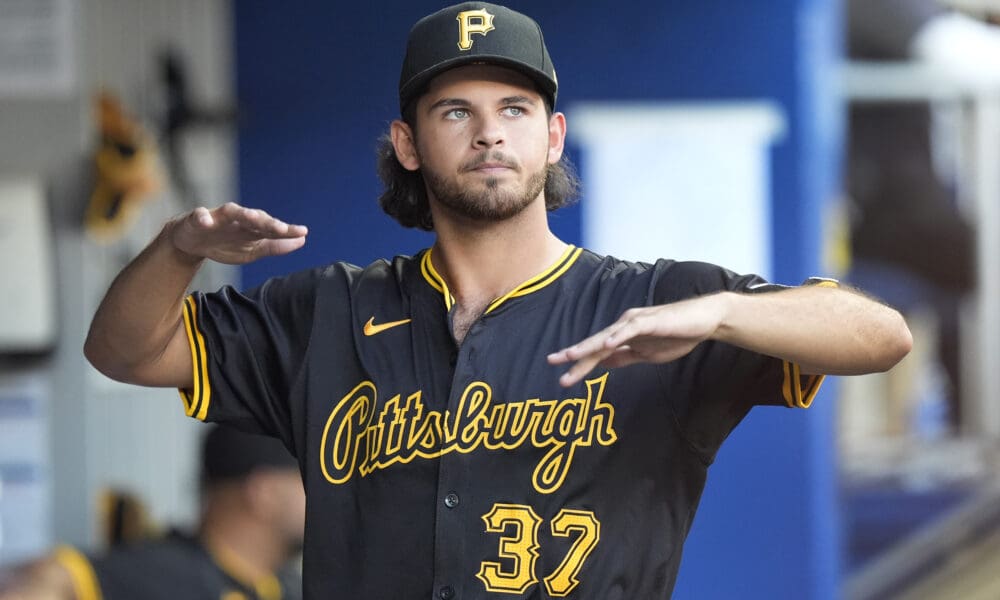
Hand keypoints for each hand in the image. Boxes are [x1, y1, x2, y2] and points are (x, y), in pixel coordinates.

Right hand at [169, 202, 307, 264]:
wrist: (193, 243)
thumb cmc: (226, 243)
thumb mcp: (253, 250)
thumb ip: (276, 246)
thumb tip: (302, 240)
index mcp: (252, 228)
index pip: (272, 228)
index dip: (286, 230)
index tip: (303, 232)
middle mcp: (238, 219)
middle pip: (255, 217)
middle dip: (267, 222)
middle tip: (281, 228)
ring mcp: (218, 217)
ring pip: (232, 211)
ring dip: (242, 214)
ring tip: (252, 217)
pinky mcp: (197, 218)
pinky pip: (199, 215)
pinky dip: (202, 217)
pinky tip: (206, 220)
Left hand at [547, 294, 728, 386]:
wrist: (703, 321)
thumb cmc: (675, 336)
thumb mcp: (645, 354)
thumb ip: (623, 357)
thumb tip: (602, 363)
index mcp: (622, 336)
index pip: (596, 352)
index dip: (579, 364)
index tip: (562, 377)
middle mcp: (623, 326)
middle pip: (595, 343)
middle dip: (574, 354)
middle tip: (552, 362)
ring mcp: (636, 322)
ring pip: (607, 335)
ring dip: (588, 346)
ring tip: (571, 355)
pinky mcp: (651, 321)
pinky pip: (631, 329)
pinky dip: (618, 336)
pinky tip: (607, 344)